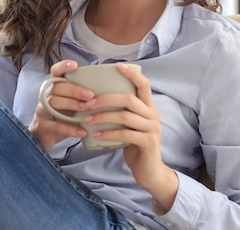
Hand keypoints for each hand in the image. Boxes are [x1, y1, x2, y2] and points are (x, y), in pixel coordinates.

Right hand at [28, 60, 94, 151]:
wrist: (45, 137)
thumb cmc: (62, 116)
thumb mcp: (71, 103)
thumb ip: (82, 95)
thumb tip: (106, 89)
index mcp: (54, 87)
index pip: (55, 71)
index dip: (63, 66)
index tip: (75, 65)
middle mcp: (46, 96)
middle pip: (57, 87)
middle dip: (75, 90)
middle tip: (90, 95)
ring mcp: (42, 110)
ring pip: (54, 102)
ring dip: (72, 104)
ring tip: (87, 109)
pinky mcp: (43, 125)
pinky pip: (56, 125)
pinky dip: (70, 128)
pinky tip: (82, 131)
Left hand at [80, 63, 178, 208]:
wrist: (150, 172)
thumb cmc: (135, 145)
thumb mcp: (130, 125)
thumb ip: (122, 112)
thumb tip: (96, 97)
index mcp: (148, 107)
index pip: (144, 84)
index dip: (132, 74)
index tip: (117, 66)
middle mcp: (153, 115)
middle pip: (129, 99)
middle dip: (105, 99)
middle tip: (87, 103)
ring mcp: (152, 129)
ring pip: (125, 116)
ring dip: (103, 117)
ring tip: (86, 120)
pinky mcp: (148, 143)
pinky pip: (125, 134)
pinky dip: (109, 133)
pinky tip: (96, 135)